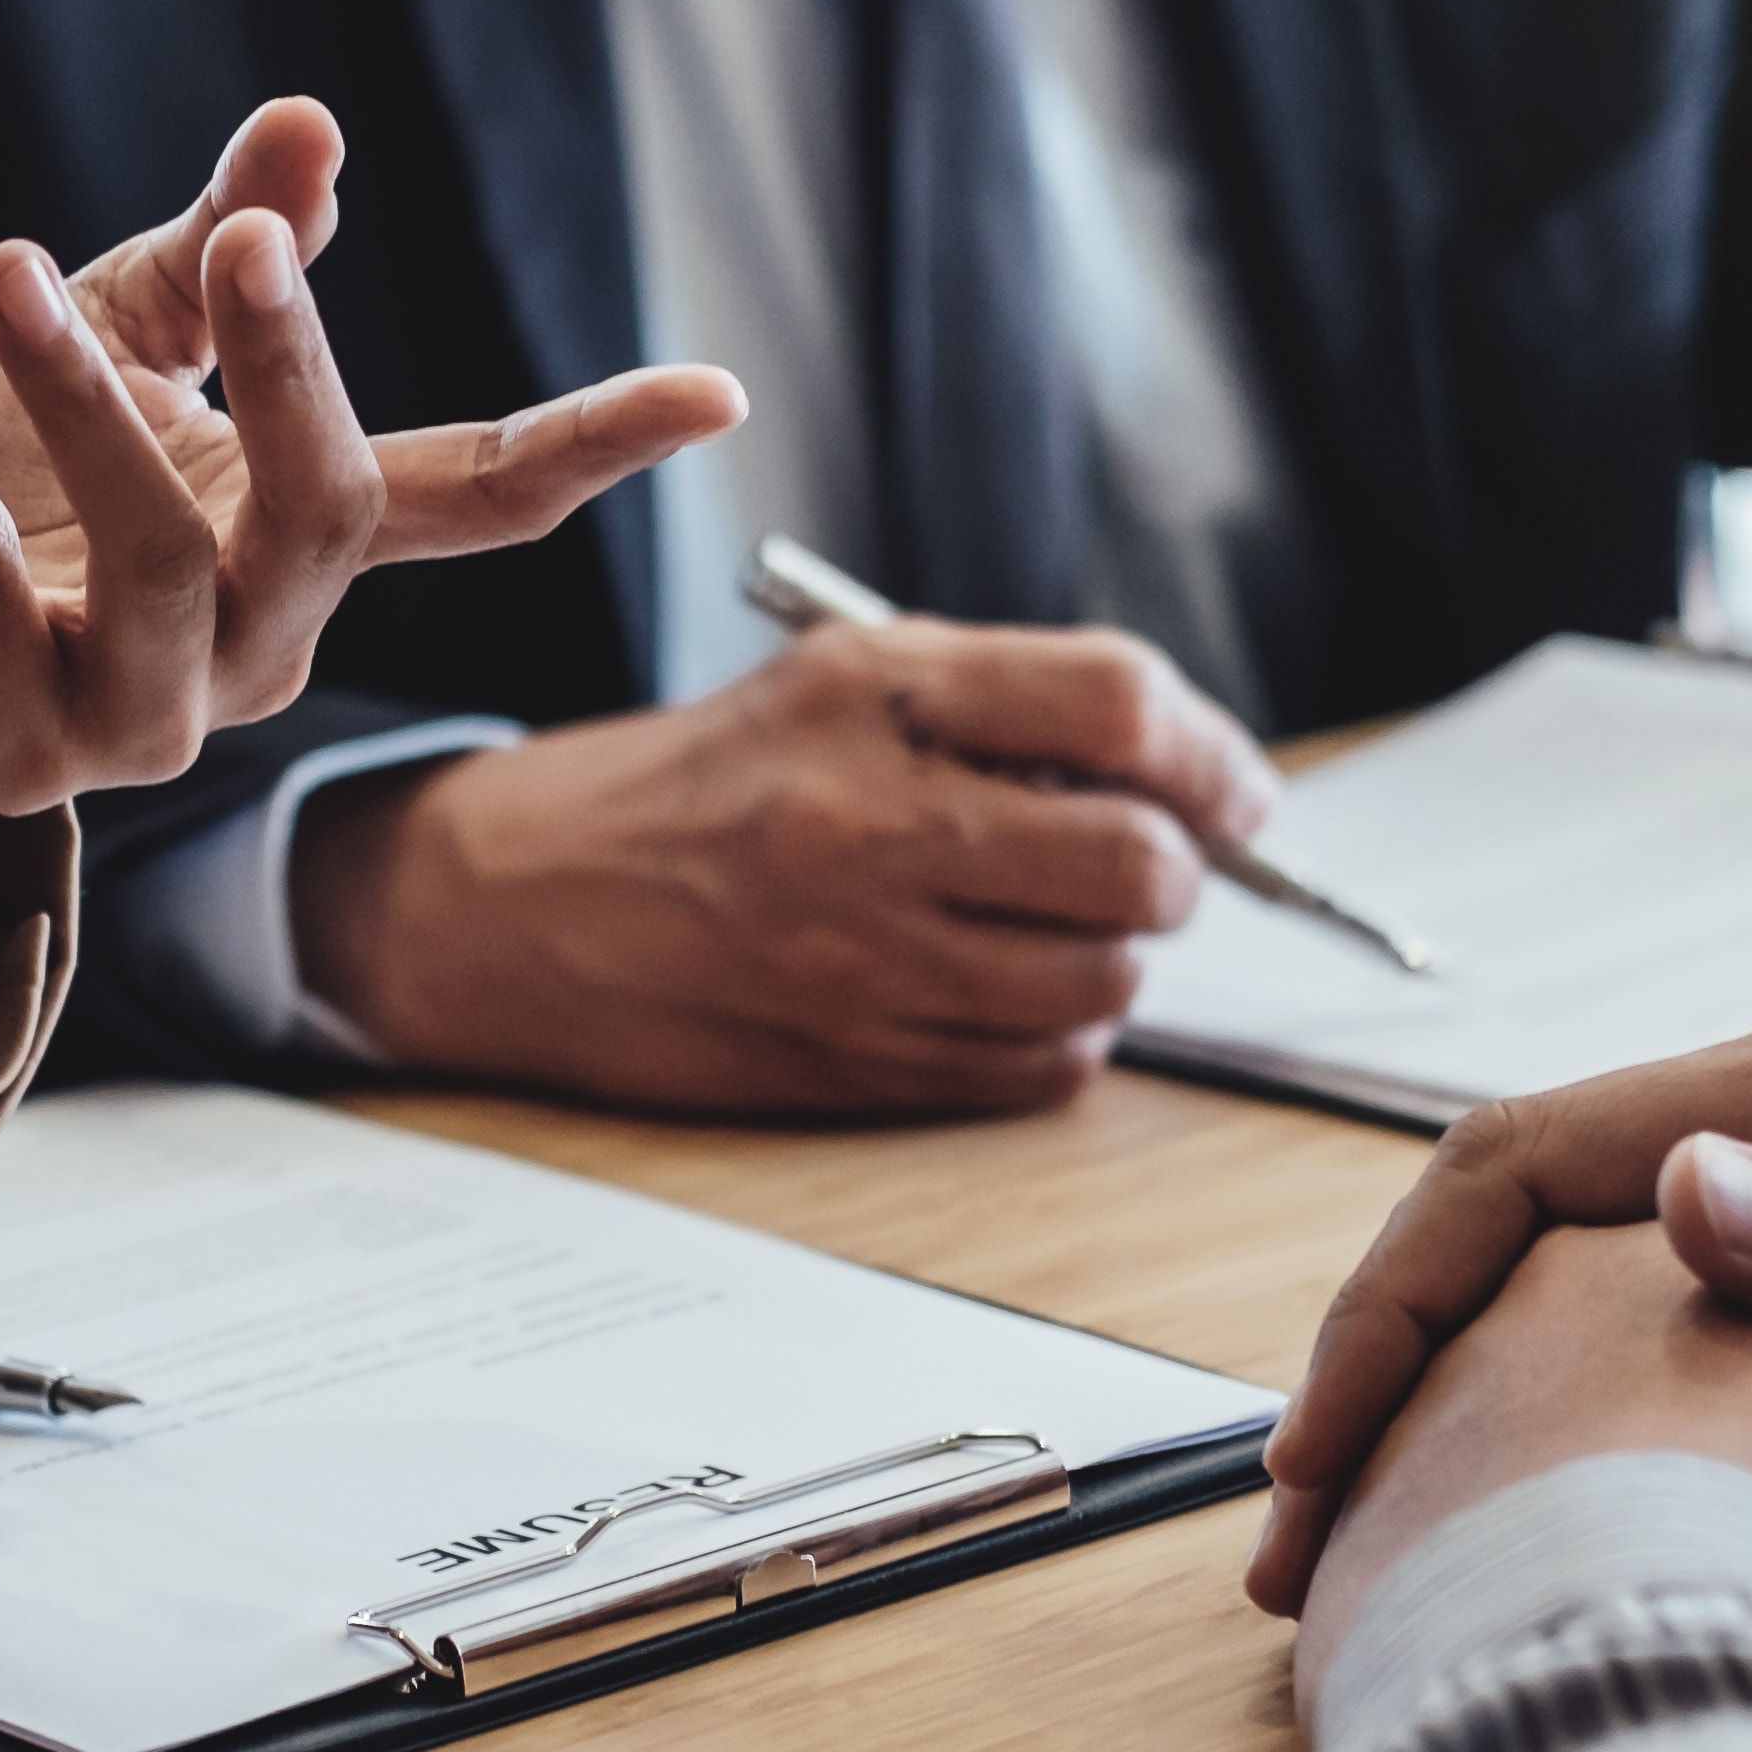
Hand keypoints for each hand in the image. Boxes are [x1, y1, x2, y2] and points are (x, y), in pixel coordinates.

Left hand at [0, 100, 743, 861]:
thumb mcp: (112, 337)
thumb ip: (217, 255)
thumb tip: (310, 129)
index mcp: (300, 547)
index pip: (475, 495)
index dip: (594, 444)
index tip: (719, 388)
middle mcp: (249, 650)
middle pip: (329, 512)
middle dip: (294, 368)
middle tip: (246, 243)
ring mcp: (132, 722)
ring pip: (160, 557)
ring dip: (83, 398)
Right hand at [288, 616, 1278, 1111]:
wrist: (518, 902)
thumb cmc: (695, 785)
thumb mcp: (834, 682)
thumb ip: (1001, 706)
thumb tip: (1188, 772)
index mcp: (870, 694)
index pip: (1117, 702)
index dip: (1210, 753)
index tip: (1233, 790)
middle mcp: (866, 821)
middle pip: (1138, 862)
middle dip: (1179, 869)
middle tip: (1148, 862)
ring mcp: (858, 955)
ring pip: (1102, 980)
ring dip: (1115, 957)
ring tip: (1052, 925)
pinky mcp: (850, 1060)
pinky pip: (1038, 1069)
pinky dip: (1055, 1036)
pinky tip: (998, 992)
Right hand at [1246, 1005, 1751, 1614]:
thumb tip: (1681, 1188)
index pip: (1515, 1161)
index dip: (1394, 1303)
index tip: (1328, 1457)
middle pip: (1496, 1210)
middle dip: (1378, 1360)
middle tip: (1305, 1538)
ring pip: (1545, 1264)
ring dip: (1442, 1385)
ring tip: (1375, 1541)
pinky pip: (1620, 1308)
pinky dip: (1530, 1398)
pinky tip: (1513, 1500)